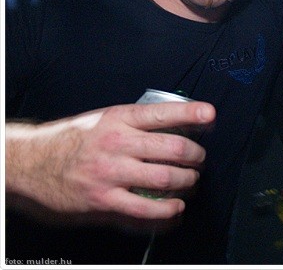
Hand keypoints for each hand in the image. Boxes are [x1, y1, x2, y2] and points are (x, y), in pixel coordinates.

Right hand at [6, 101, 214, 222]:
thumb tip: (176, 123)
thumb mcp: (104, 118)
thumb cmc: (73, 139)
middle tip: (200, 159)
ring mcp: (111, 172)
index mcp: (119, 118)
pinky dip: (168, 209)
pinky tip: (176, 206)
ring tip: (191, 180)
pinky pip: (145, 207)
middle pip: (174, 148)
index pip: (164, 113)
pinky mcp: (104, 199)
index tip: (210, 115)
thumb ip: (136, 122)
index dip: (191, 113)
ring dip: (187, 180)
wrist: (33, 162)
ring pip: (166, 177)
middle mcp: (118, 143)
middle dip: (196, 155)